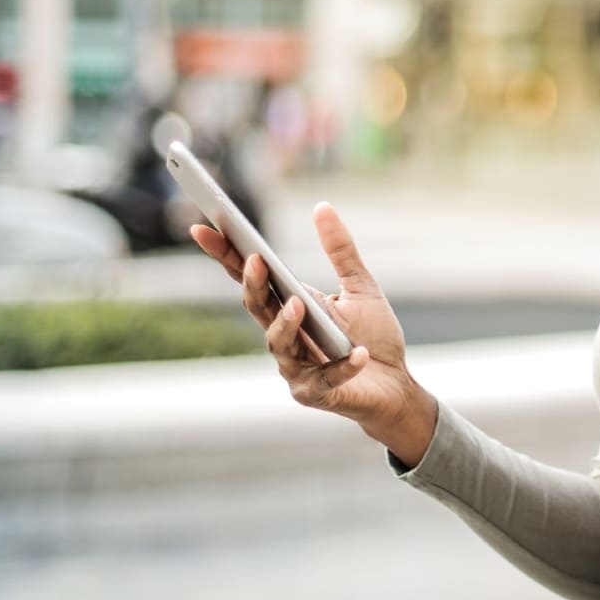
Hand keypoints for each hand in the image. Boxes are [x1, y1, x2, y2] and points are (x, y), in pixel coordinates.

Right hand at [190, 202, 424, 431]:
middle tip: (255, 260)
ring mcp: (296, 367)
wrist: (395, 384)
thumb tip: (322, 206)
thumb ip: (341, 250)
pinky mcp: (316, 392)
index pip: (253, 279)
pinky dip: (342, 366)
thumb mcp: (361, 287)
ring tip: (299, 304)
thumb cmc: (374, 336)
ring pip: (278, 343)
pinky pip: (326, 378)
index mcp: (291, 307)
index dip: (226, 254)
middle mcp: (285, 336)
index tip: (204, 226)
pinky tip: (359, 354)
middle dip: (253, 285)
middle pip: (257, 307)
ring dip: (285, 324)